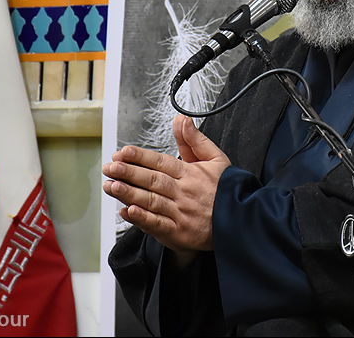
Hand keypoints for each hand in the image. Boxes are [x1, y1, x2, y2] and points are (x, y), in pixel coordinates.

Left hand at [102, 115, 230, 252]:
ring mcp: (181, 213)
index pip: (161, 162)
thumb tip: (181, 120)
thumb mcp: (216, 159)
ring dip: (129, 193)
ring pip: (151, 201)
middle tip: (111, 167)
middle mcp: (184, 193)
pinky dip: (142, 219)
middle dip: (129, 173)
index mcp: (191, 174)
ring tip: (111, 186)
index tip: (123, 152)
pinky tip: (128, 211)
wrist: (242, 222)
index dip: (141, 156)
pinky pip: (158, 224)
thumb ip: (195, 140)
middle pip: (153, 180)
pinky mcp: (179, 233)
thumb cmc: (226, 190)